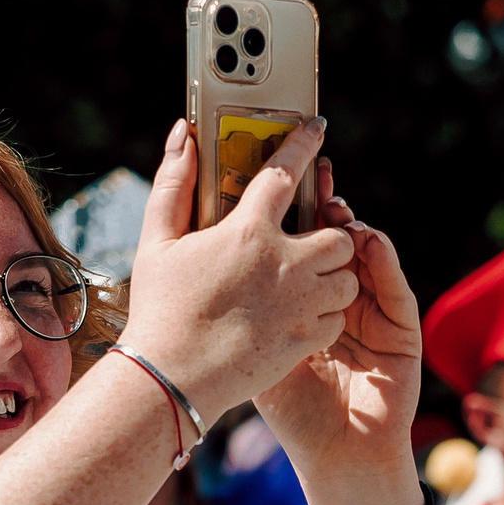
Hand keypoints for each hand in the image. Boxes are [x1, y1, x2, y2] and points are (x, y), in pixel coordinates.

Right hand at [121, 119, 358, 418]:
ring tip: (303, 282)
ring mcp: (300, 303)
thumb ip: (173, 184)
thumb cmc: (159, 309)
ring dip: (331, 276)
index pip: (287, 171)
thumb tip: (183, 135)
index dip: (305, 143)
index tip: (318, 127)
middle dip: (327, 235)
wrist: (170, 377)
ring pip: (346, 277)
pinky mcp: (305, 339)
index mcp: (249, 231)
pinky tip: (299, 315)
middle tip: (304, 245)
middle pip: (337, 234)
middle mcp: (285, 263)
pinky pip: (338, 317)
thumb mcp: (157, 241)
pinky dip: (326, 314)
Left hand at [254, 157, 424, 494]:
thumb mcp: (257, 351)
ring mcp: (374, 312)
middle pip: (334, 240)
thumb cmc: (295, 410)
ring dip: (353, 227)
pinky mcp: (401, 331)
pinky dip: (384, 262)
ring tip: (336, 208)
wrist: (337, 456)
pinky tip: (369, 243)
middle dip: (326, 207)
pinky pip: (395, 286)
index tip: (276, 174)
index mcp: (305, 298)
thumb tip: (201, 257)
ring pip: (366, 255)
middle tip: (314, 178)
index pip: (301, 242)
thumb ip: (240, 304)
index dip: (294, 208)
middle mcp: (342, 298)